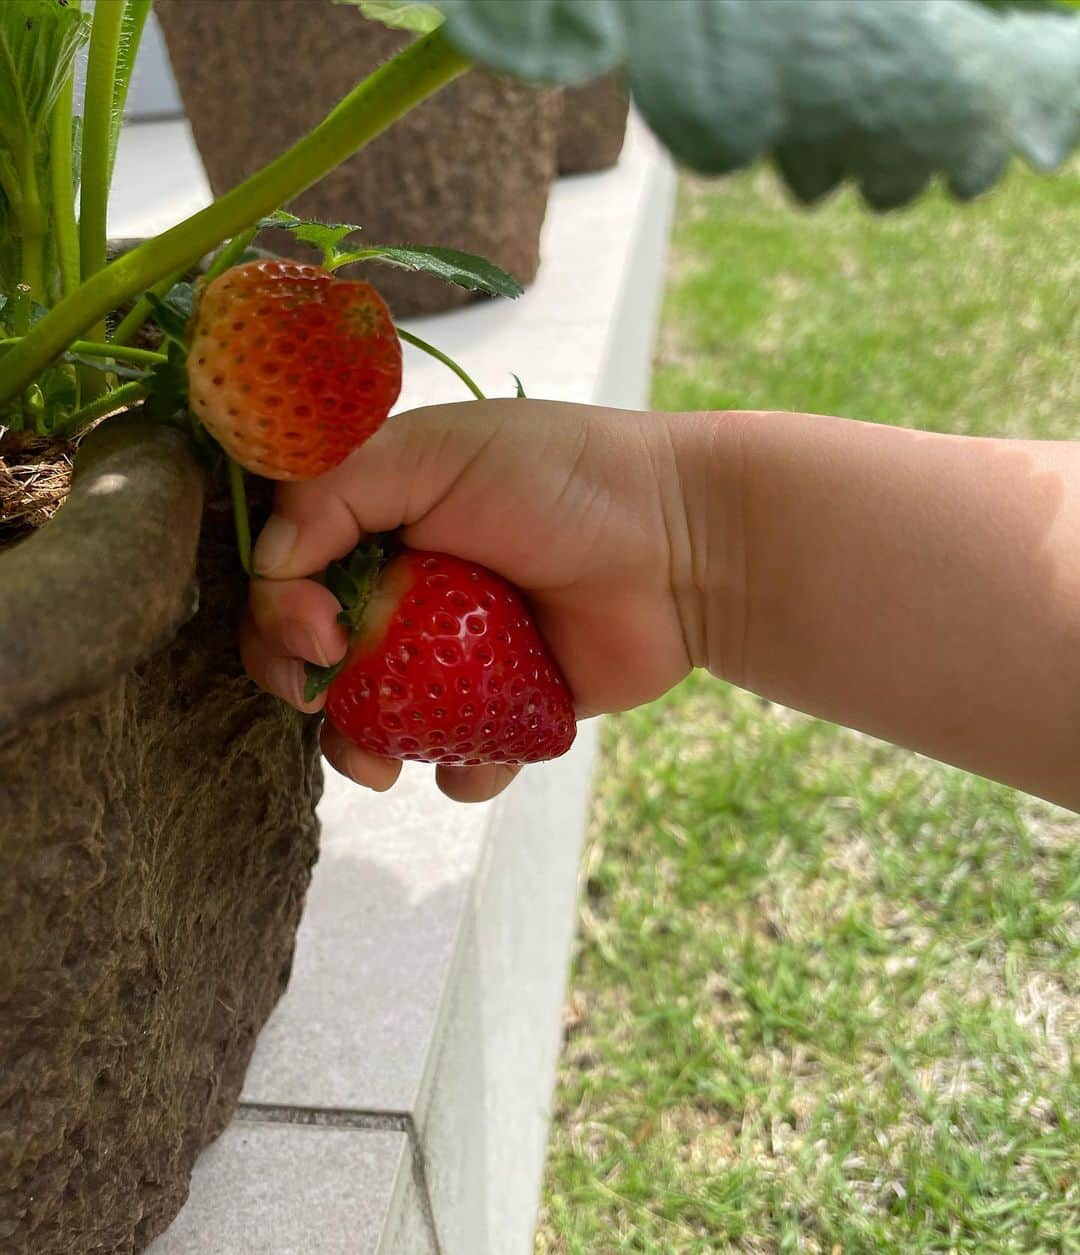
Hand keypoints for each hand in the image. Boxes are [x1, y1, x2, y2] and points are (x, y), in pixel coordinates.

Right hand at [241, 399, 705, 799]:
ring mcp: (458, 655)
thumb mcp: (433, 453)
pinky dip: (461, 772)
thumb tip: (270, 570)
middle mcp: (411, 589)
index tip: (319, 632)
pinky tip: (477, 764)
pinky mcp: (510, 708)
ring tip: (384, 767)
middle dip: (307, 688)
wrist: (681, 544)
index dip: (281, 612)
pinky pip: (462, 758)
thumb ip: (334, 492)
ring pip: (379, 721)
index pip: (291, 574)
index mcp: (383, 522)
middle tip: (324, 703)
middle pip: (321, 656)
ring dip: (363, 751)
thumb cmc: (560, 479)